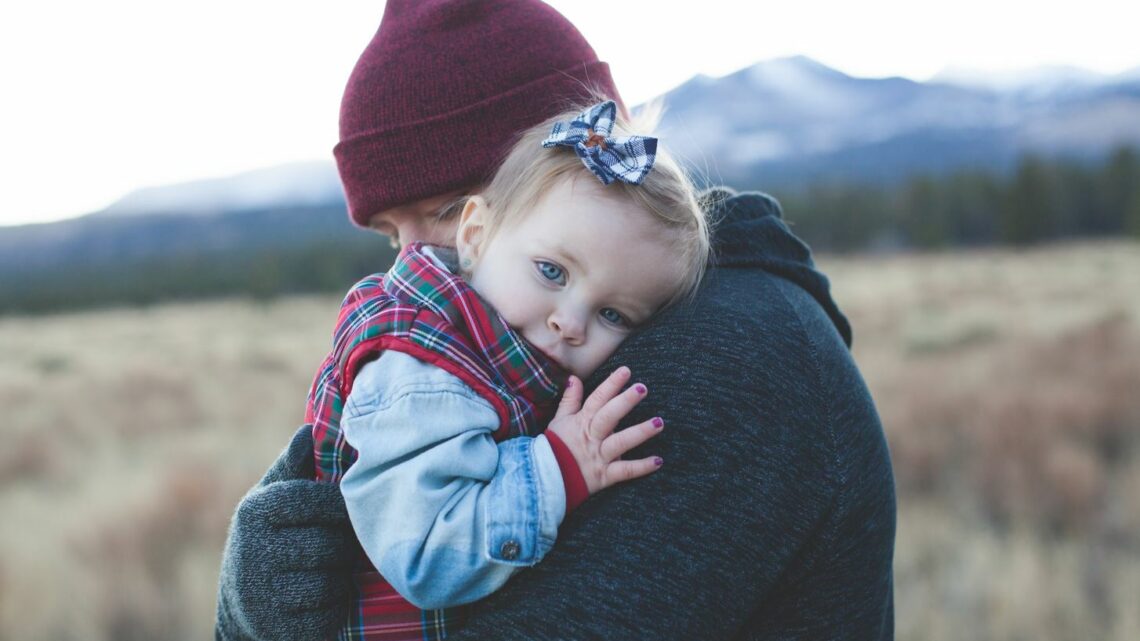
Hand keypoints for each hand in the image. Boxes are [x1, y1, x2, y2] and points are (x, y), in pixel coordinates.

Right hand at [215, 425, 355, 640]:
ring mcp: (260, 595)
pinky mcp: (276, 629)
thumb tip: (310, 430)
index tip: (344, 511)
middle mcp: (252, 551)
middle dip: (342, 548)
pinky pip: (328, 615)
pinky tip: (319, 600)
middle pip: (331, 545)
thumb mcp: (274, 497)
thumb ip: (295, 465)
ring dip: (340, 580)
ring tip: (327, 572)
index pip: (319, 500)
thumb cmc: (272, 536)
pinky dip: (333, 609)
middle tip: (336, 547)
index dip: (341, 507)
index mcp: (255, 510)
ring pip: (332, 582)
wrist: (243, 603)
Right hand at [546, 366, 664, 494]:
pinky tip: (658, 461)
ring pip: (621, 442)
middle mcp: (592, 437)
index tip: (625, 371)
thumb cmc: (554, 447)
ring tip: (659, 423)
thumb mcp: (559, 420)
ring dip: (640, 432)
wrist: (546, 479)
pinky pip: (625, 471)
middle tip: (642, 388)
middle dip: (625, 401)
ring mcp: (599, 456)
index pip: (597, 399)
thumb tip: (574, 378)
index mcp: (582, 422)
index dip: (611, 384)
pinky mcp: (604, 476)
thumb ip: (570, 400)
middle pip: (609, 416)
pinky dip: (642, 467)